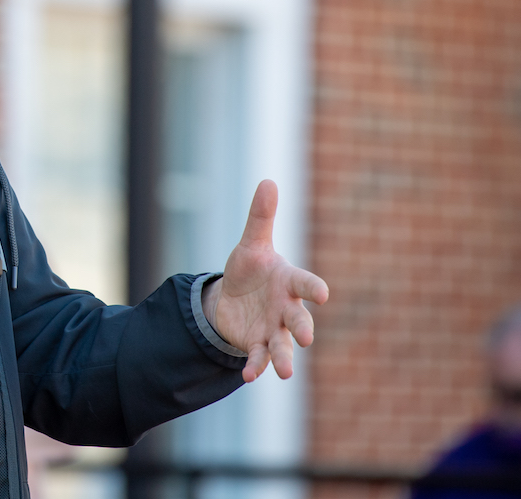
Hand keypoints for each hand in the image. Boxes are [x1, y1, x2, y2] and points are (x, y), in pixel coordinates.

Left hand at [204, 180, 329, 382]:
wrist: (233, 297)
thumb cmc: (250, 268)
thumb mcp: (250, 243)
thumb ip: (261, 217)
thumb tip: (268, 180)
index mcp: (287, 280)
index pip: (304, 284)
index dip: (312, 288)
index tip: (323, 294)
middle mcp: (285, 308)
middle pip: (297, 318)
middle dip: (302, 327)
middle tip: (305, 337)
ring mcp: (272, 328)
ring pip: (282, 345)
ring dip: (284, 357)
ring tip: (286, 372)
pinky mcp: (256, 343)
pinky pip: (257, 357)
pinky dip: (255, 367)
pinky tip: (248, 378)